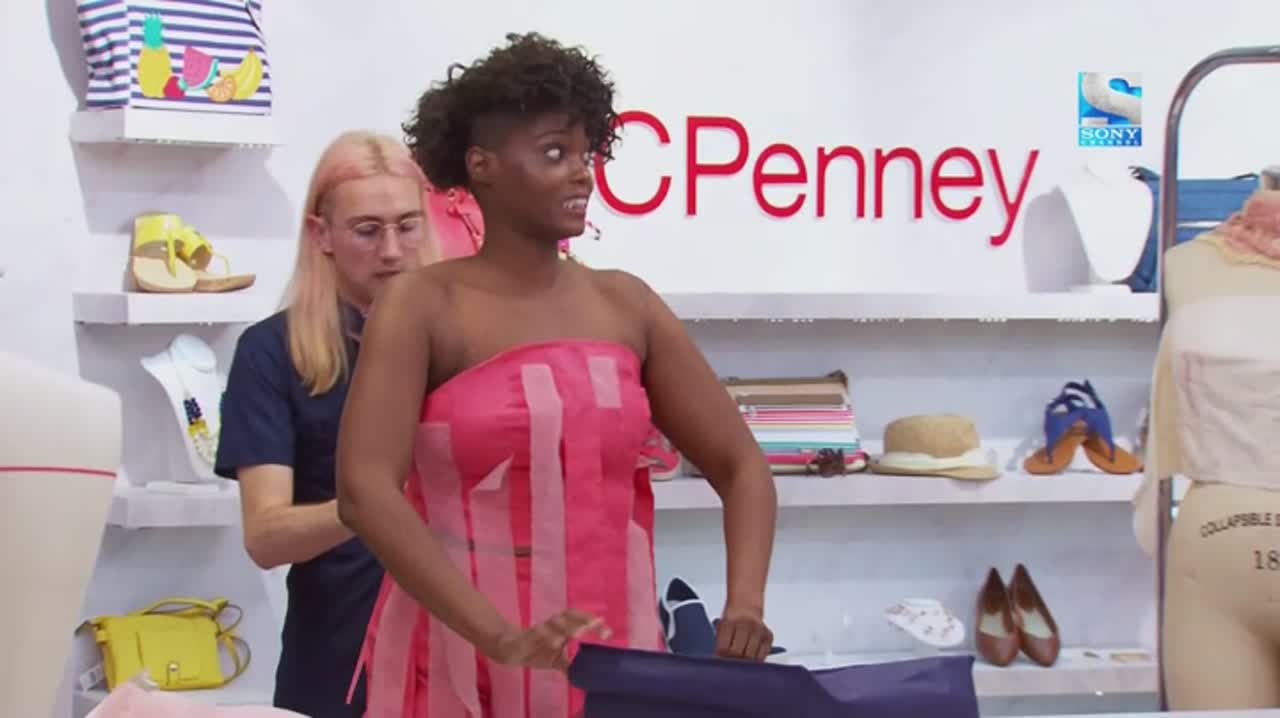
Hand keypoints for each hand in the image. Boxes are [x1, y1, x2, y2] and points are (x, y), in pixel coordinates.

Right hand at [484, 609, 611, 671]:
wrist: (509, 649)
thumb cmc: (535, 651)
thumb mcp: (555, 660)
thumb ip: (569, 665)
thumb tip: (586, 676)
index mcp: (561, 628)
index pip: (578, 621)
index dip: (591, 623)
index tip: (607, 632)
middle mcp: (552, 626)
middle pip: (568, 617)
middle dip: (582, 620)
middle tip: (595, 625)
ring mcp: (539, 630)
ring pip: (553, 624)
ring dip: (566, 626)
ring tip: (578, 632)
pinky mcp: (525, 637)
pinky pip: (535, 633)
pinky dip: (544, 635)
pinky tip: (554, 641)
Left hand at [715, 604, 772, 660]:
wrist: (746, 605)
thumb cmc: (731, 620)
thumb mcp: (721, 629)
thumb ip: (720, 645)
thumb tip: (721, 663)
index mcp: (729, 623)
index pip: (724, 649)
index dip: (721, 657)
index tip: (721, 658)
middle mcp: (745, 625)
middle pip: (737, 653)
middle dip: (733, 660)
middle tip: (731, 661)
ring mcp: (758, 630)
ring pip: (751, 657)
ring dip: (745, 662)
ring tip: (741, 660)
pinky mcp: (768, 636)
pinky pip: (762, 655)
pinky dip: (756, 660)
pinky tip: (751, 657)